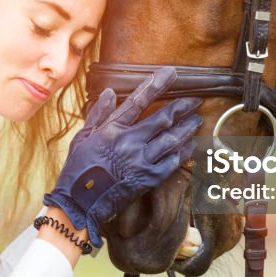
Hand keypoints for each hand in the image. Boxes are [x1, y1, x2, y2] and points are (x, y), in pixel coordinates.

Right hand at [44, 67, 201, 246]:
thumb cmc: (78, 169)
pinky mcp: (148, 179)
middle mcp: (129, 142)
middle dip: (182, 107)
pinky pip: (172, 162)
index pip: (138, 100)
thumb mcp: (82, 137)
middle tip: (195, 100)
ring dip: (187, 128)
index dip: (157, 84)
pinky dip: (183, 152)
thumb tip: (108, 92)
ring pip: (172, 139)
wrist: (80, 203)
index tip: (172, 73)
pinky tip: (190, 145)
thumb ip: (98, 114)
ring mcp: (141, 161)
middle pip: (162, 118)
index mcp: (112, 129)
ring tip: (197, 120)